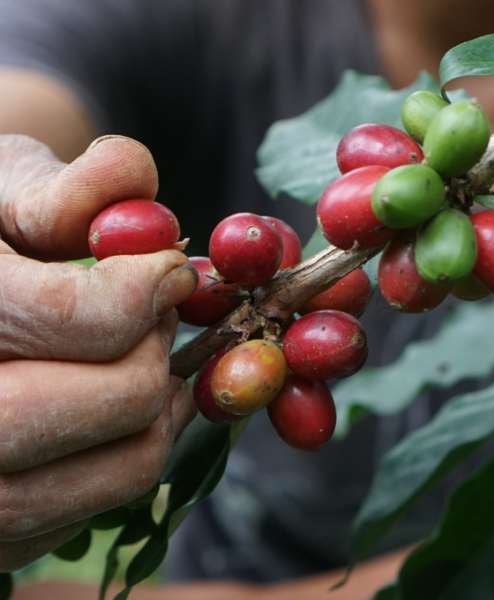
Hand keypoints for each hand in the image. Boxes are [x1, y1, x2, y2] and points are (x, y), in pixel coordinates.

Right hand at [0, 135, 197, 570]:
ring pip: (129, 465)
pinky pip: (106, 505)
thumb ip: (58, 188)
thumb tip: (129, 180)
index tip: (167, 268)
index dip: (144, 286)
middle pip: (118, 399)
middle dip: (158, 350)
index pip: (72, 315)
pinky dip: (131, 453)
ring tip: (144, 359)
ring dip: (164, 407)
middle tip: (153, 318)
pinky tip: (109, 406)